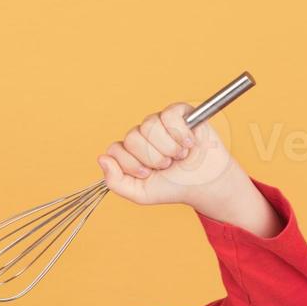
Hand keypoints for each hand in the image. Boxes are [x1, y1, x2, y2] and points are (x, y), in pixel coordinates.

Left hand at [96, 102, 245, 208]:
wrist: (204, 184)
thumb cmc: (173, 187)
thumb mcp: (140, 193)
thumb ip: (115, 182)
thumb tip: (102, 158)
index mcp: (129, 152)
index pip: (115, 149)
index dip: (131, 164)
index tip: (147, 174)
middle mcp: (142, 135)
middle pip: (132, 138)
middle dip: (152, 158)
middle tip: (167, 165)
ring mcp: (159, 122)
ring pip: (149, 126)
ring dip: (168, 148)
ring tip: (179, 156)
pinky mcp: (179, 113)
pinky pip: (169, 115)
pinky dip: (180, 134)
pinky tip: (189, 144)